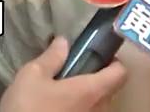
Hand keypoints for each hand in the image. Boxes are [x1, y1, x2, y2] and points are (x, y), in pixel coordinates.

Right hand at [0, 37, 127, 111]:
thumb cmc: (28, 109)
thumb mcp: (32, 76)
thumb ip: (51, 58)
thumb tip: (63, 43)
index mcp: (92, 90)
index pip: (121, 72)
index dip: (113, 61)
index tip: (98, 56)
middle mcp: (99, 109)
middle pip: (111, 89)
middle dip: (97, 78)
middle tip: (75, 71)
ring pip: (99, 106)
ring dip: (86, 97)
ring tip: (62, 91)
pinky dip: (79, 109)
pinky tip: (57, 107)